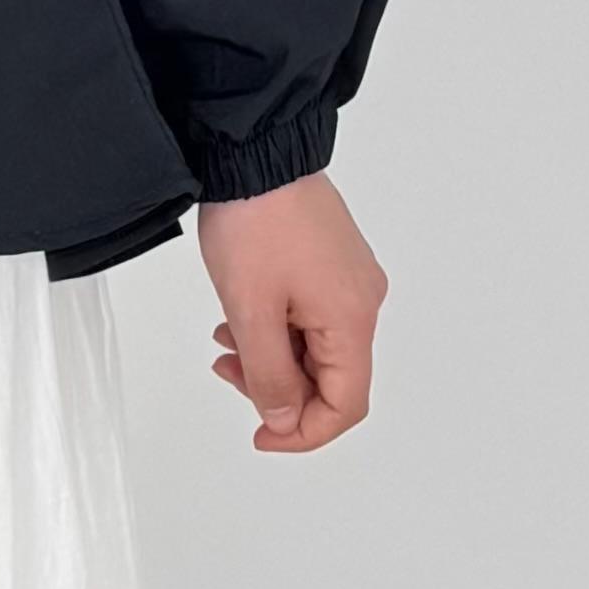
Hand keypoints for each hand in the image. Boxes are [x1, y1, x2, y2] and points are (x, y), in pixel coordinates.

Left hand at [197, 175, 384, 451]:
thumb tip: (282, 419)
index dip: (304, 432)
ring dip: (271, 360)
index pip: (347, 404)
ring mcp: (348, 282)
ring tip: (226, 344)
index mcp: (353, 319)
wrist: (257, 153)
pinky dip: (276, 332)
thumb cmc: (255, 222)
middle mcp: (362, 303)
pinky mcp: (331, 265)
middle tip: (229, 374)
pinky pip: (310, 319)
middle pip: (331, 379)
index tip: (261, 435)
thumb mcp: (251, 312)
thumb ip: (269, 376)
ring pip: (316, 349)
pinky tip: (241, 319)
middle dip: (278, 390)